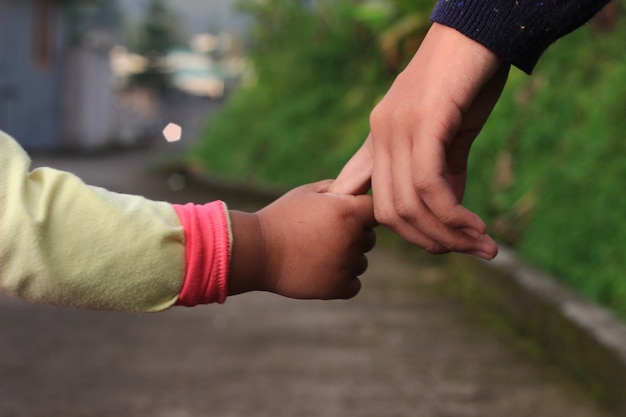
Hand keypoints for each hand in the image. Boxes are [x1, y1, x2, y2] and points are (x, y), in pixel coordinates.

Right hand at [228, 180, 376, 299]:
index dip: (359, 212)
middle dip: (353, 236)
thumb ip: (337, 189)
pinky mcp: (336, 288)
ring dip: (346, 259)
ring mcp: (346, 265)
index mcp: (348, 212)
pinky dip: (341, 280)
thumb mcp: (307, 193)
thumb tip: (357, 193)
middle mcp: (352, 239)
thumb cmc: (281, 217)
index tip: (342, 215)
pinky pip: (353, 285)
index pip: (374, 211)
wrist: (256, 251)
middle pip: (369, 238)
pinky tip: (321, 270)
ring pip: (360, 262)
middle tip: (323, 236)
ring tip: (316, 254)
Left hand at [330, 23, 509, 259]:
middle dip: (427, 241)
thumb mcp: (450, 134)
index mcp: (379, 137)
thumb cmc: (467, 80)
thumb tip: (448, 211)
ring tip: (477, 244)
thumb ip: (443, 171)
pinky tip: (475, 225)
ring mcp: (397, 127)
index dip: (399, 230)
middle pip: (388, 213)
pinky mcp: (423, 122)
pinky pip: (428, 185)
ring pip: (408, 204)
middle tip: (463, 251)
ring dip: (444, 234)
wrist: (483, 31)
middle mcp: (380, 134)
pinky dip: (452, 214)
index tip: (433, 246)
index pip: (371, 198)